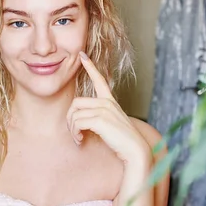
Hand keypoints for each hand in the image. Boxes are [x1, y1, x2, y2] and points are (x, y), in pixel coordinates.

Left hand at [66, 51, 150, 165]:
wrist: (135, 150)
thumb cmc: (122, 141)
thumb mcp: (110, 124)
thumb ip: (98, 117)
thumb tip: (80, 119)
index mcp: (110, 101)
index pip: (99, 80)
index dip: (90, 67)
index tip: (83, 55)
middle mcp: (107, 102)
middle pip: (76, 103)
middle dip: (70, 119)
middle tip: (75, 133)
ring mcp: (104, 110)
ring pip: (74, 114)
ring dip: (73, 129)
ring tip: (79, 138)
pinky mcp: (100, 119)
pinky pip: (78, 122)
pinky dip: (76, 133)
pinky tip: (81, 140)